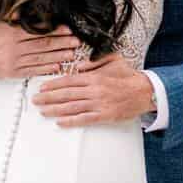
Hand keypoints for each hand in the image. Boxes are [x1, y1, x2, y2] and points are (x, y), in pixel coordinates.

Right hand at [0, 22, 82, 80]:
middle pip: (43, 45)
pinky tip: (57, 66)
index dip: (55, 31)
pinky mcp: (13, 72)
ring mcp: (14, 61)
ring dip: (58, 56)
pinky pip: (33, 70)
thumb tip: (27, 10)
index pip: (38, 31)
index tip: (68, 29)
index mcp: (11, 33)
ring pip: (41, 58)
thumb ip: (13, 17)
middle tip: (77, 42)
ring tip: (72, 54)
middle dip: (62, 43)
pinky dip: (46, 68)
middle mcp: (14, 48)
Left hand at [32, 53, 155, 126]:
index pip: (68, 80)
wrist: (146, 92)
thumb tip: (78, 66)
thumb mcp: (112, 60)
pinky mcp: (105, 115)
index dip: (53, 84)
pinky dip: (71, 121)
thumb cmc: (129, 77)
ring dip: (55, 109)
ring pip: (72, 107)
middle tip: (35, 100)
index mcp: (94, 77)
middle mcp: (94, 90)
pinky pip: (85, 119)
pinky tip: (60, 122)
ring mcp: (99, 104)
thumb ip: (94, 61)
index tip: (42, 87)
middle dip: (48, 97)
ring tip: (43, 111)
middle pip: (66, 94)